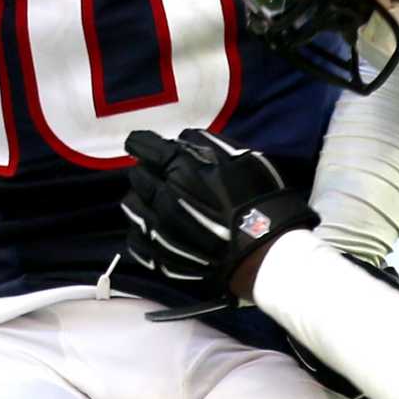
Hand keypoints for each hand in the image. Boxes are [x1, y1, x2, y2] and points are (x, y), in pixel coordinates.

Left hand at [121, 127, 317, 321]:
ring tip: (155, 202)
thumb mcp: (240, 158)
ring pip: (132, 207)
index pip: (143, 147)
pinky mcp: (162, 258)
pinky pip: (136, 241)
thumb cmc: (258, 200)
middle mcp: (162, 197)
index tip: (142, 145)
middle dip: (146, 171)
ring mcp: (159, 230)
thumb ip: (205, 144)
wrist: (266, 253)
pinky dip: (142, 231)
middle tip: (160, 175)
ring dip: (141, 200)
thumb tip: (181, 140)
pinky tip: (155, 229)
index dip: (142, 143)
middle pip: (137, 176)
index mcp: (180, 169)